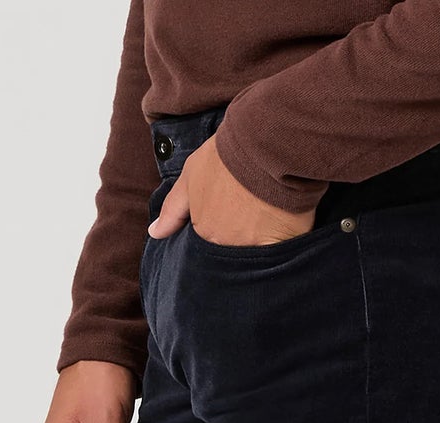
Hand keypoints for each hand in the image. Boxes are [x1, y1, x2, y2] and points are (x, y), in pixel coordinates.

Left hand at [148, 134, 316, 247]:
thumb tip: (154, 234)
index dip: (221, 229)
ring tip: (268, 220)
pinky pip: (281, 257)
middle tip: (251, 216)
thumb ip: (173, 208)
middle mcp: (226, 247)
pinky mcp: (281, 247)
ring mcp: (254, 250)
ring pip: (255, 258)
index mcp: (205, 232)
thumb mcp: (191, 175)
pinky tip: (285, 231)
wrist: (264, 146)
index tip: (231, 213)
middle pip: (232, 253)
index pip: (209, 245)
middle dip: (239, 241)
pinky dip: (282, 249)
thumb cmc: (226, 157)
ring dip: (259, 247)